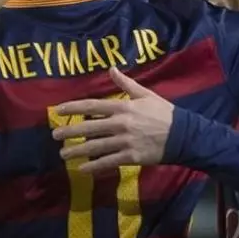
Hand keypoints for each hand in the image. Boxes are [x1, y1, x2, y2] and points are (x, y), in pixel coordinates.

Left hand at [50, 67, 173, 173]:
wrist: (184, 135)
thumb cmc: (164, 113)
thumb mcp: (146, 94)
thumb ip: (126, 83)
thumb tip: (112, 68)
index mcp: (124, 107)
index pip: (93, 105)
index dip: (73, 107)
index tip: (58, 110)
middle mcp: (121, 123)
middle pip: (89, 127)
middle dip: (70, 131)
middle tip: (55, 136)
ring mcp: (125, 141)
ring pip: (96, 146)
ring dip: (77, 150)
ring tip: (64, 154)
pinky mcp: (131, 157)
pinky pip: (108, 162)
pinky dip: (94, 166)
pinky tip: (82, 169)